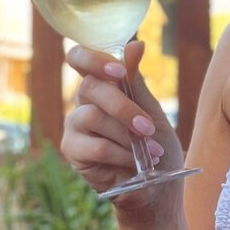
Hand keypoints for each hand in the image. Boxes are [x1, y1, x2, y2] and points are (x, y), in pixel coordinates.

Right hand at [63, 41, 184, 212]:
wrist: (156, 186)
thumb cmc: (154, 145)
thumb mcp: (151, 110)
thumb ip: (136, 81)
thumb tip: (136, 43)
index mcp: (101, 85)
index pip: (80, 58)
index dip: (93, 59)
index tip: (118, 71)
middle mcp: (83, 101)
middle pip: (91, 88)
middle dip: (124, 108)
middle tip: (148, 127)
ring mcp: (75, 125)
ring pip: (94, 117)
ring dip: (127, 135)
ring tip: (151, 151)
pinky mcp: (72, 149)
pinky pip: (94, 145)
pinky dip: (120, 153)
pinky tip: (134, 162)